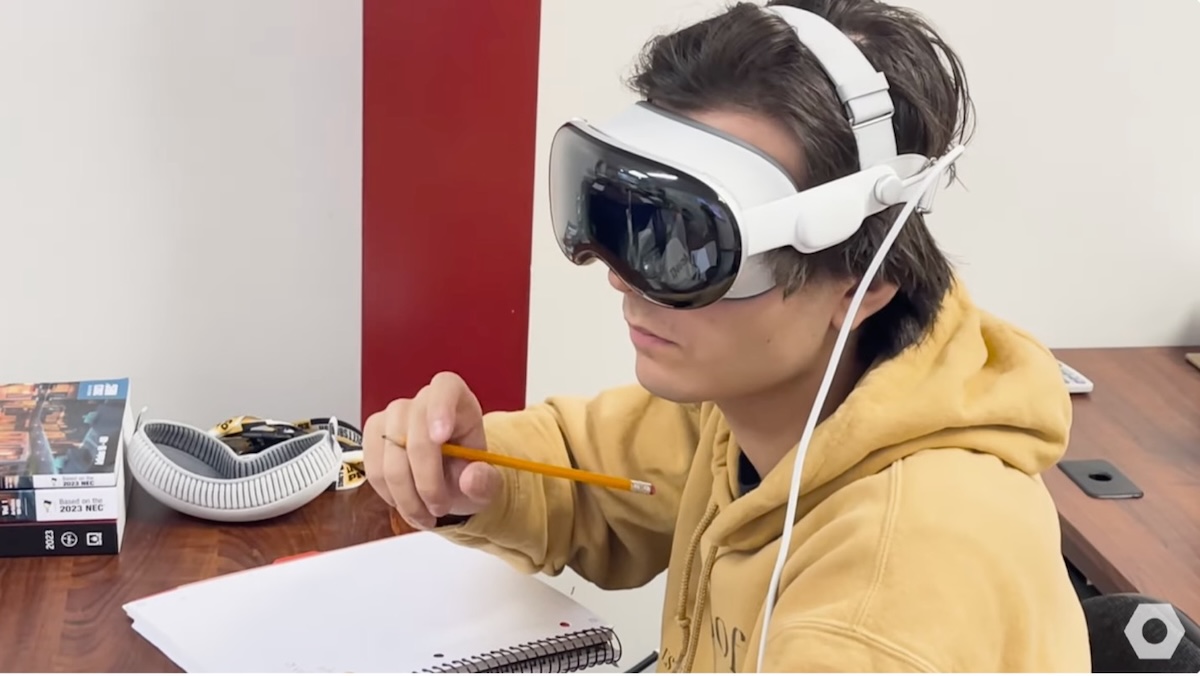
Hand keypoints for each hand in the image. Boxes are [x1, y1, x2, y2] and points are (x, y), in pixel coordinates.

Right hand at [363, 372, 501, 529]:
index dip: (440, 409)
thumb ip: (485, 481)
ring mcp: (394, 415)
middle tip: (440, 509)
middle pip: (415, 437)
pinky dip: (390, 494)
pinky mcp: (374, 434)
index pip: (446, 388)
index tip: (440, 437)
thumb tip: (470, 480)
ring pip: (391, 459)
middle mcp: (423, 401)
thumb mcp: (486, 482)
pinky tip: (407, 504)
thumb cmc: (466, 471)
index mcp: (457, 398)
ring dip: (407, 496)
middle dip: (427, 483)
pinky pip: (374, 468)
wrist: (448, 479)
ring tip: (426, 515)